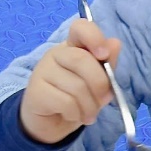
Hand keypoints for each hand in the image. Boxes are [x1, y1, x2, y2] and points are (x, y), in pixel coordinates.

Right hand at [18, 19, 122, 144]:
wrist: (51, 123)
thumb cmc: (77, 98)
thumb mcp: (98, 82)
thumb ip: (107, 64)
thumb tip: (115, 43)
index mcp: (74, 47)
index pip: (80, 28)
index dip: (94, 37)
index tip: (103, 55)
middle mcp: (56, 54)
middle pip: (82, 60)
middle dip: (100, 84)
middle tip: (104, 100)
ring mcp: (43, 70)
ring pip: (76, 86)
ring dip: (90, 106)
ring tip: (88, 114)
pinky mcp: (35, 91)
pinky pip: (66, 102)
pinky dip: (75, 114)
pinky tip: (72, 115)